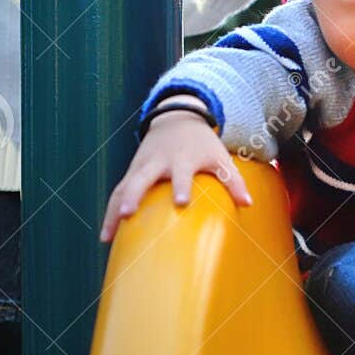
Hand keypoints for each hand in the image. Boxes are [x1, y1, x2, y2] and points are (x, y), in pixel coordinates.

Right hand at [99, 103, 252, 242]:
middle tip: (127, 214)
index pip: (181, 173)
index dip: (180, 186)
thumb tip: (248, 204)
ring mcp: (140, 167)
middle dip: (133, 195)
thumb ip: (233, 180)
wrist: (176, 118)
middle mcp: (157, 162)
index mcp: (181, 158)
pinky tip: (106, 235)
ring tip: (107, 236)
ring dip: (114, 210)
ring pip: (122, 188)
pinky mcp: (131, 173)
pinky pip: (117, 193)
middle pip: (141, 178)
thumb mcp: (221, 157)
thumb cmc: (202, 143)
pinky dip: (110, 212)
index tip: (181, 202)